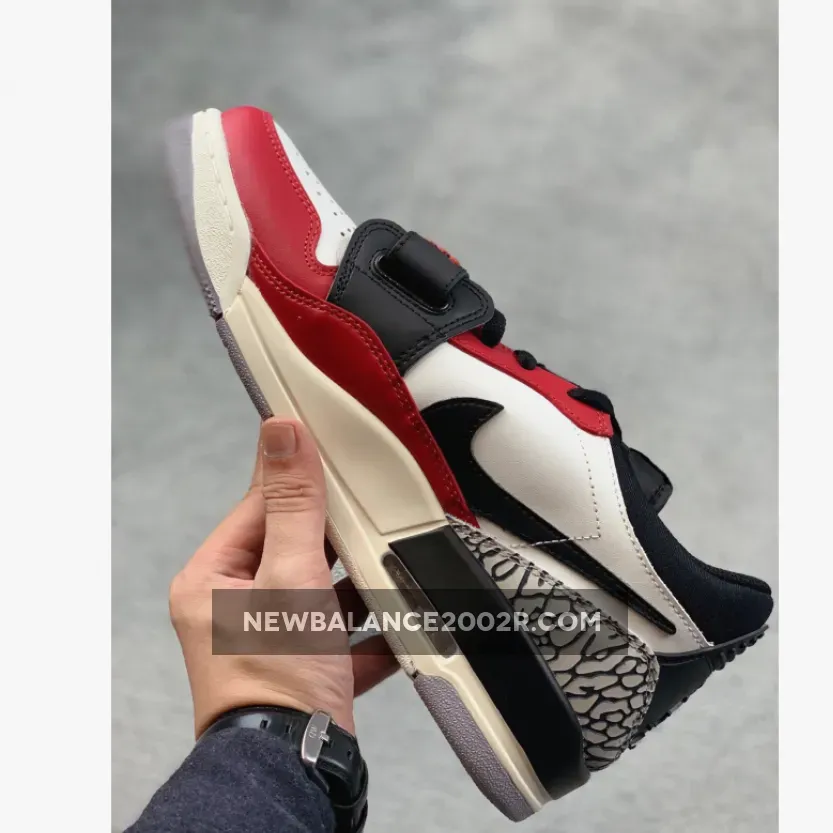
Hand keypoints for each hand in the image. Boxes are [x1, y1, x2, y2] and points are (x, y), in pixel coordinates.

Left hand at [169, 417, 398, 736]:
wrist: (296, 768)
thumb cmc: (275, 681)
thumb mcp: (289, 576)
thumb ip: (292, 504)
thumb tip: (279, 434)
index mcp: (214, 580)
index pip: (259, 507)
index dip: (298, 482)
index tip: (330, 456)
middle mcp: (236, 608)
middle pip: (295, 547)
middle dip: (338, 538)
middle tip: (370, 518)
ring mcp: (272, 638)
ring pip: (323, 590)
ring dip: (358, 583)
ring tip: (390, 567)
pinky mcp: (305, 666)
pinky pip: (341, 631)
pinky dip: (370, 625)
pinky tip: (399, 617)